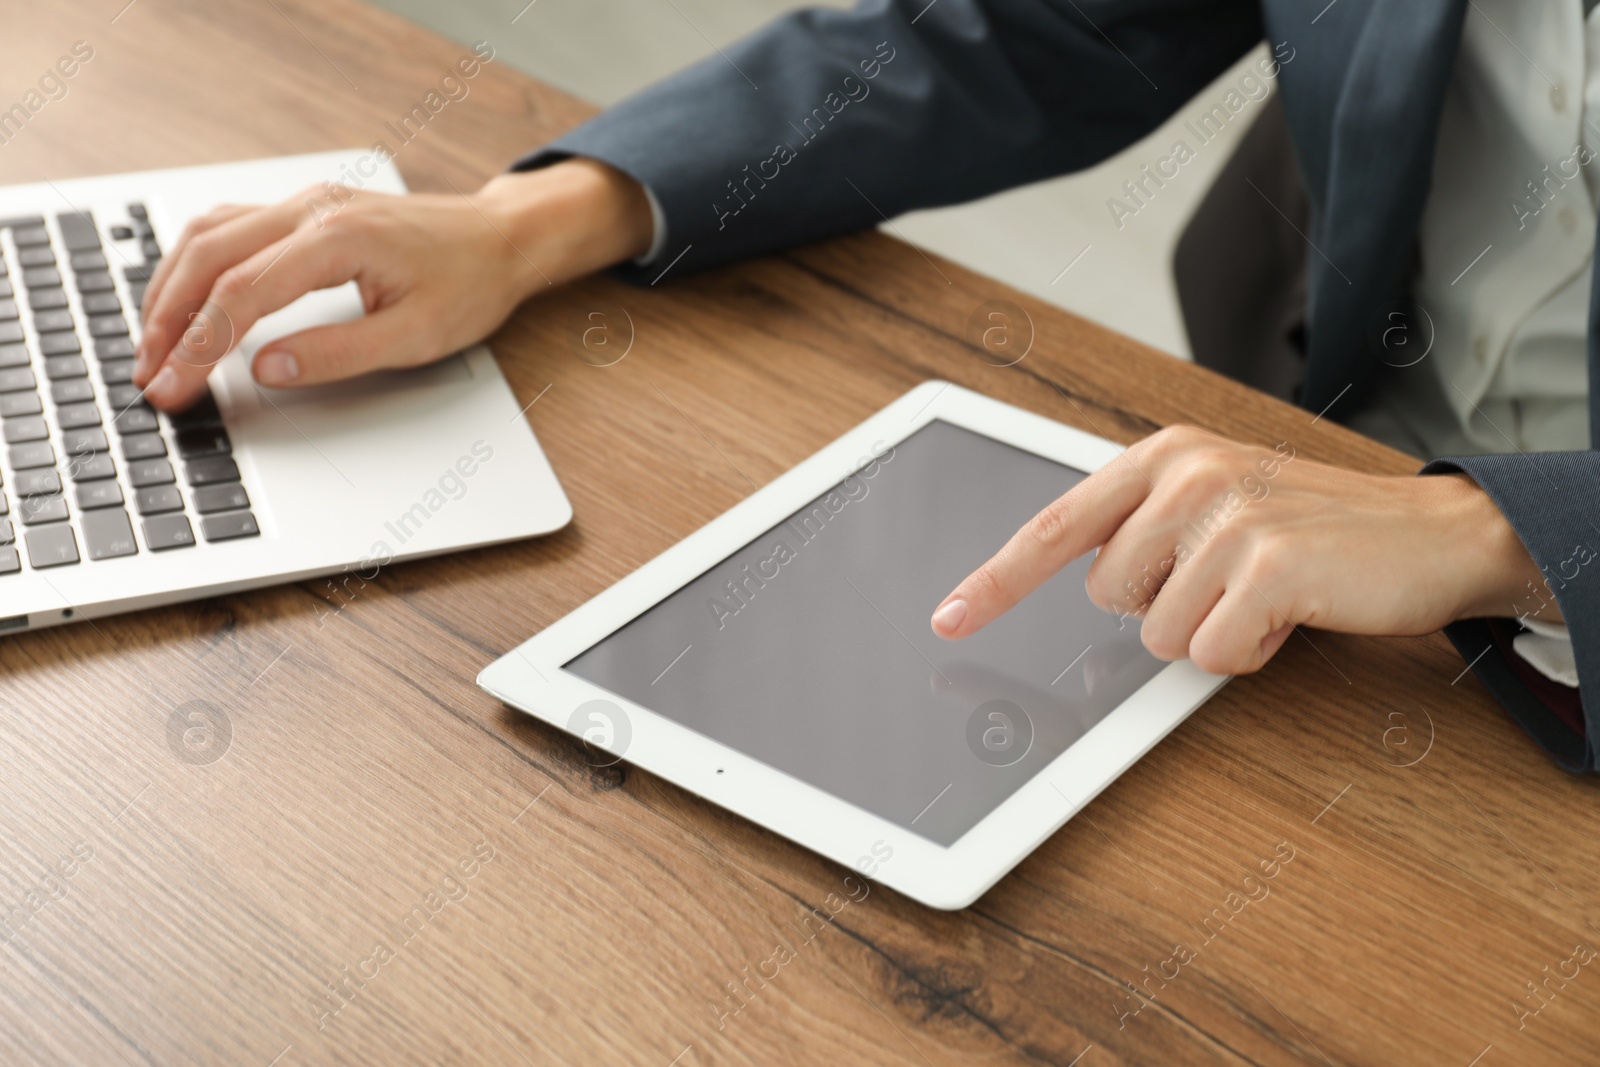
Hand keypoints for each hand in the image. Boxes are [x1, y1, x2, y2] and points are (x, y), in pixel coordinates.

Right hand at [133, 158, 653, 409]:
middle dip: (168, 321)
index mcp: (338, 238)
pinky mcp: (304, 210)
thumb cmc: (470, 284)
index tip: (173, 389)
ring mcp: (304, 203)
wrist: (501, 239)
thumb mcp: (416, 336)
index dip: (198, 348)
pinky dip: (195, 265)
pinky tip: (185, 300)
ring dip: (172, 288)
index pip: (241, 295)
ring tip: (155, 346)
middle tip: (148, 375)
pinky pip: (229, 227)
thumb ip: (338, 354)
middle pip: (207, 258)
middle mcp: (311, 209)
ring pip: (208, 235)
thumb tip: (264, 369)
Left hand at [928, 425, 1547, 673]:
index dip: (997, 580)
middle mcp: (1187, 475)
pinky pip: (1210, 654)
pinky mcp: (1267, 566)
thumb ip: (1146, 526)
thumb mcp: (1218, 500)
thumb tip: (1079, 581)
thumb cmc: (1313, 525)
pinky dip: (1248, 652)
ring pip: (1158, 634)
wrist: (1430, 531)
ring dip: (1212, 632)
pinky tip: (1290, 614)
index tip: (949, 617)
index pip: (1055, 526)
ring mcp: (1228, 518)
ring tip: (1265, 592)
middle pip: (1109, 598)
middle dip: (1166, 607)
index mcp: (1164, 456)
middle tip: (1231, 579)